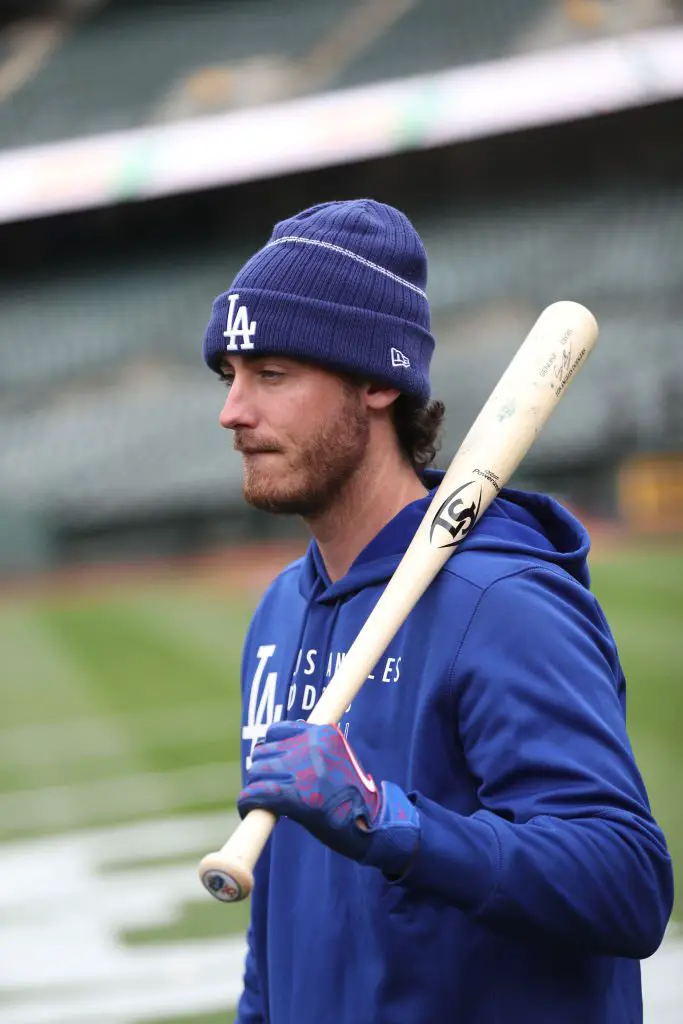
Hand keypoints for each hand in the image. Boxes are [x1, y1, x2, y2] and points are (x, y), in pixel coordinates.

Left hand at [238, 721, 419, 876]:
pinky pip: (256, 794)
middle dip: (260, 770)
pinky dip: (247, 802)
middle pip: (263, 751)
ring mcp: (303, 770)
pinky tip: (248, 809)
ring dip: (254, 786)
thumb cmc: (352, 795)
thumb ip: (312, 752)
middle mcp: (311, 746)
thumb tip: (277, 754)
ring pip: (257, 771)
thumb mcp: (338, 759)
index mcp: (322, 733)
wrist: (371, 822)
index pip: (276, 730)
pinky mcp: (295, 796)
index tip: (271, 763)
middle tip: (265, 787)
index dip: (269, 748)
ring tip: (258, 800)